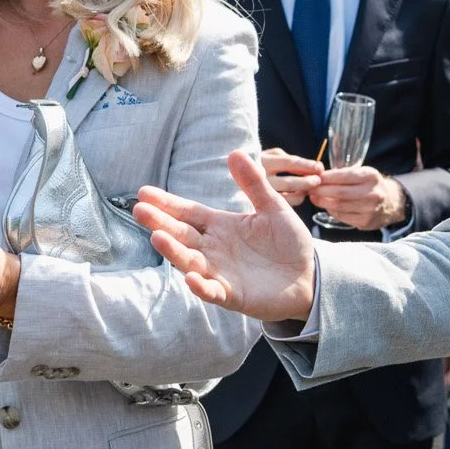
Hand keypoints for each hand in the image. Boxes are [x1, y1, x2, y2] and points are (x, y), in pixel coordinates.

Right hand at [136, 152, 320, 321]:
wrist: (309, 276)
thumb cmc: (289, 242)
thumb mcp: (273, 208)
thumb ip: (254, 184)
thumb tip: (234, 153)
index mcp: (221, 226)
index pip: (188, 212)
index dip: (167, 203)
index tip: (144, 193)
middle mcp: (214, 248)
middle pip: (182, 234)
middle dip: (161, 223)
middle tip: (139, 210)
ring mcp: (220, 272)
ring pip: (191, 261)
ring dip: (174, 251)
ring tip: (158, 238)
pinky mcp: (233, 295)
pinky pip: (213, 291)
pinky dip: (201, 286)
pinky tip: (191, 277)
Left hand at [308, 166, 405, 230]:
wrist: (391, 203)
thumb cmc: (369, 185)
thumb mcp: (361, 173)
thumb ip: (342, 174)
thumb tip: (317, 176)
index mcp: (370, 176)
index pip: (343, 176)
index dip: (325, 178)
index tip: (313, 177)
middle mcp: (372, 193)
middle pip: (339, 193)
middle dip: (320, 191)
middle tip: (308, 189)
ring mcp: (370, 209)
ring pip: (339, 206)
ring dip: (323, 202)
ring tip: (314, 198)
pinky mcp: (365, 222)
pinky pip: (342, 216)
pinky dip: (331, 211)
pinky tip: (326, 206)